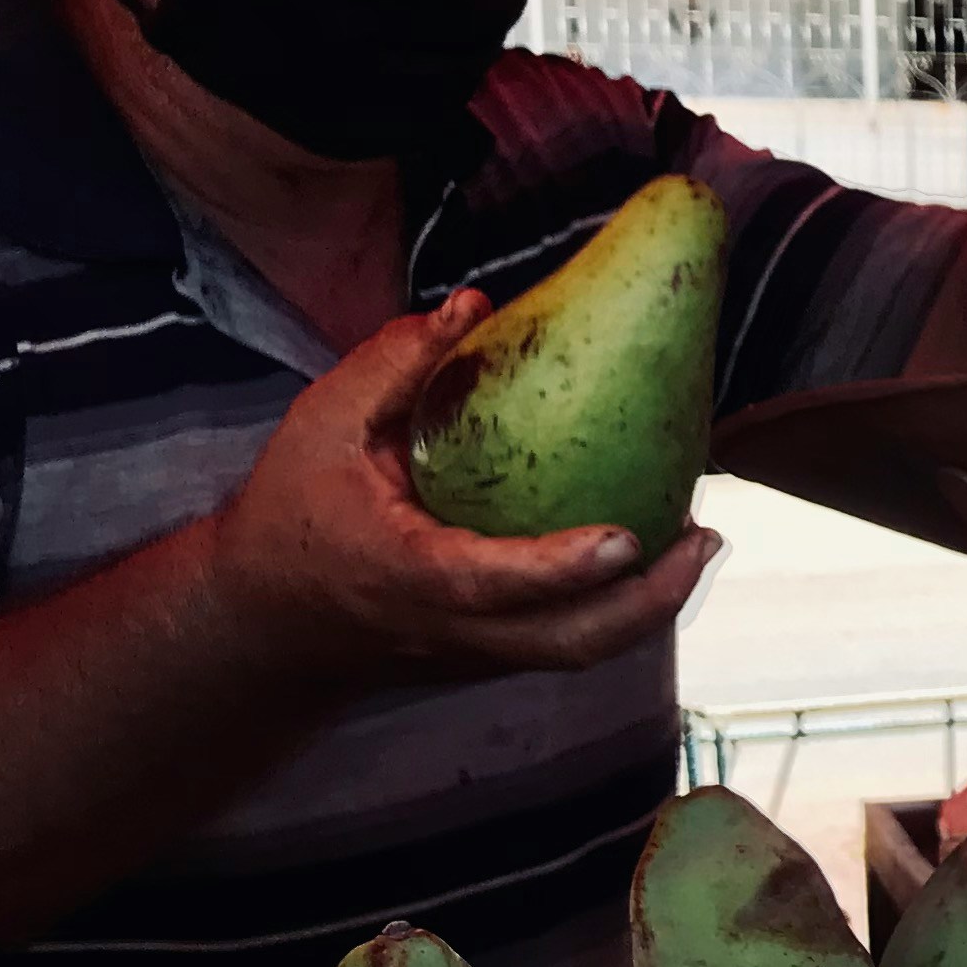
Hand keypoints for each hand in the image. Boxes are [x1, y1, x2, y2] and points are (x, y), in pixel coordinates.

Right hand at [207, 293, 717, 682]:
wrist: (261, 619)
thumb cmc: (290, 511)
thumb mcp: (320, 426)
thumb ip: (393, 366)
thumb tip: (474, 306)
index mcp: (406, 574)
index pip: (494, 582)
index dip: (564, 567)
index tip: (630, 537)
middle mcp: (451, 628)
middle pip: (568, 643)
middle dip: (649, 602)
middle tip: (704, 535)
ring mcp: (476, 655)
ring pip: (578, 653)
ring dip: (650, 607)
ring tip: (699, 541)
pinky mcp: (490, 659)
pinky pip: (566, 642)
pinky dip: (619, 608)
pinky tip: (654, 553)